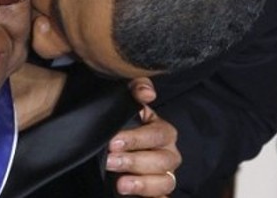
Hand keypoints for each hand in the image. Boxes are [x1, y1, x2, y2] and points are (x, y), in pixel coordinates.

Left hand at [107, 78, 180, 196]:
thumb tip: (148, 93)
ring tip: (120, 184)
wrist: (109, 146)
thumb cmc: (120, 122)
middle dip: (134, 161)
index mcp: (162, 130)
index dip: (136, 139)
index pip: (157, 134)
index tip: (113, 142)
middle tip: (110, 161)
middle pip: (161, 160)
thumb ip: (135, 89)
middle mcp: (167, 153)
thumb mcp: (124, 102)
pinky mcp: (156, 192)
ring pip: (165, 182)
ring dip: (143, 184)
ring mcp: (164, 174)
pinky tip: (135, 197)